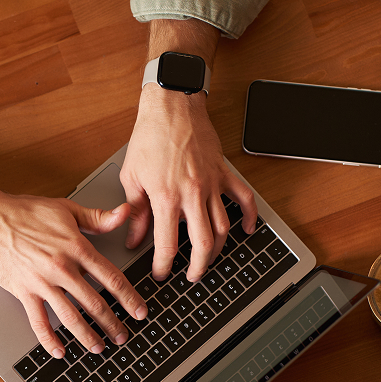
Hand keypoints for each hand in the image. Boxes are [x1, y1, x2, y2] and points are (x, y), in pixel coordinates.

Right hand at [0, 190, 147, 356]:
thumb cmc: (25, 211)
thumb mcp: (66, 209)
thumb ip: (98, 217)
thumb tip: (124, 213)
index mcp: (77, 248)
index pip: (111, 278)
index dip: (129, 298)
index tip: (139, 312)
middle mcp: (62, 268)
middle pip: (95, 302)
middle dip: (112, 323)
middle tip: (122, 336)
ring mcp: (42, 282)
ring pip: (71, 316)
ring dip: (87, 336)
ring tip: (99, 348)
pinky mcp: (23, 291)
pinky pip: (38, 321)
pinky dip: (49, 339)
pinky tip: (59, 351)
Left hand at [121, 86, 257, 281]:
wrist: (171, 105)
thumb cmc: (149, 136)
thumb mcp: (131, 177)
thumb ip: (134, 212)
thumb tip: (133, 239)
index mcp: (166, 197)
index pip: (167, 244)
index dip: (163, 265)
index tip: (161, 273)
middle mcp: (192, 194)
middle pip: (202, 244)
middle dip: (198, 267)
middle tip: (191, 276)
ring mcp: (212, 184)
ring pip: (223, 227)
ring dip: (218, 249)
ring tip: (208, 259)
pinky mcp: (224, 173)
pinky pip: (243, 198)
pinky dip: (248, 217)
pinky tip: (245, 230)